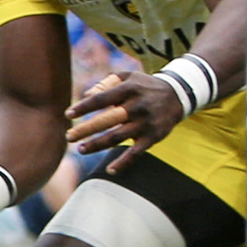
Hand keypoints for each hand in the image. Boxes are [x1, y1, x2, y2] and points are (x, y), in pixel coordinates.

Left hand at [66, 71, 183, 170]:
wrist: (178, 95)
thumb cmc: (144, 86)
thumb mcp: (127, 76)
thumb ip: (105, 83)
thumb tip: (84, 95)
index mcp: (128, 89)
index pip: (101, 99)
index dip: (84, 107)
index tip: (68, 114)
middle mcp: (136, 106)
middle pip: (107, 120)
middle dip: (86, 129)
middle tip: (68, 137)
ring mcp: (145, 123)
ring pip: (117, 138)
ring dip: (97, 145)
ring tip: (81, 149)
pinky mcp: (152, 137)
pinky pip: (136, 153)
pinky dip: (123, 163)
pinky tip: (110, 170)